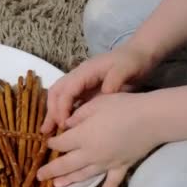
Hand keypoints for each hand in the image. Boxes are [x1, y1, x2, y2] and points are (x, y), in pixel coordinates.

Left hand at [37, 93, 158, 186]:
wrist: (152, 118)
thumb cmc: (122, 107)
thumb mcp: (94, 105)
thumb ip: (77, 116)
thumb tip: (66, 125)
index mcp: (82, 137)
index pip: (60, 143)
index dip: (52, 143)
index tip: (48, 142)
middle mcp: (90, 154)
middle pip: (66, 164)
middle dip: (51, 170)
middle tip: (39, 176)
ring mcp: (106, 163)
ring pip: (83, 175)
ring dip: (69, 181)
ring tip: (57, 185)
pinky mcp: (121, 167)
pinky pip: (110, 184)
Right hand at [41, 43, 156, 132]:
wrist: (138, 55)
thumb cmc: (132, 61)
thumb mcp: (127, 68)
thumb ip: (116, 79)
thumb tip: (105, 92)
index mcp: (85, 71)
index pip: (66, 90)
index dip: (62, 107)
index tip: (63, 124)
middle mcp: (78, 76)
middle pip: (56, 92)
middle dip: (51, 111)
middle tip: (48, 130)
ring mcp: (80, 83)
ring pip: (59, 97)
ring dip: (53, 113)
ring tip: (47, 131)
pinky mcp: (85, 90)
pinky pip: (68, 101)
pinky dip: (62, 113)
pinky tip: (63, 127)